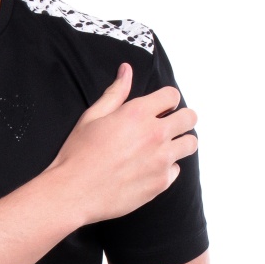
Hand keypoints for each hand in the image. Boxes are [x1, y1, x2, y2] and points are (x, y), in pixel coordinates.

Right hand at [45, 62, 198, 227]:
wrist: (74, 192)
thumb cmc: (78, 155)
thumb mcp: (92, 117)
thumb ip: (115, 93)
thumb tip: (126, 71)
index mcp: (137, 114)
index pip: (172, 95)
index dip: (167, 100)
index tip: (161, 108)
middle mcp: (154, 135)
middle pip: (189, 118)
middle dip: (182, 118)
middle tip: (169, 124)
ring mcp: (161, 160)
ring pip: (190, 144)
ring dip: (180, 142)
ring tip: (163, 147)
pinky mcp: (161, 182)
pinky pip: (176, 169)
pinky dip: (167, 168)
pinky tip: (149, 169)